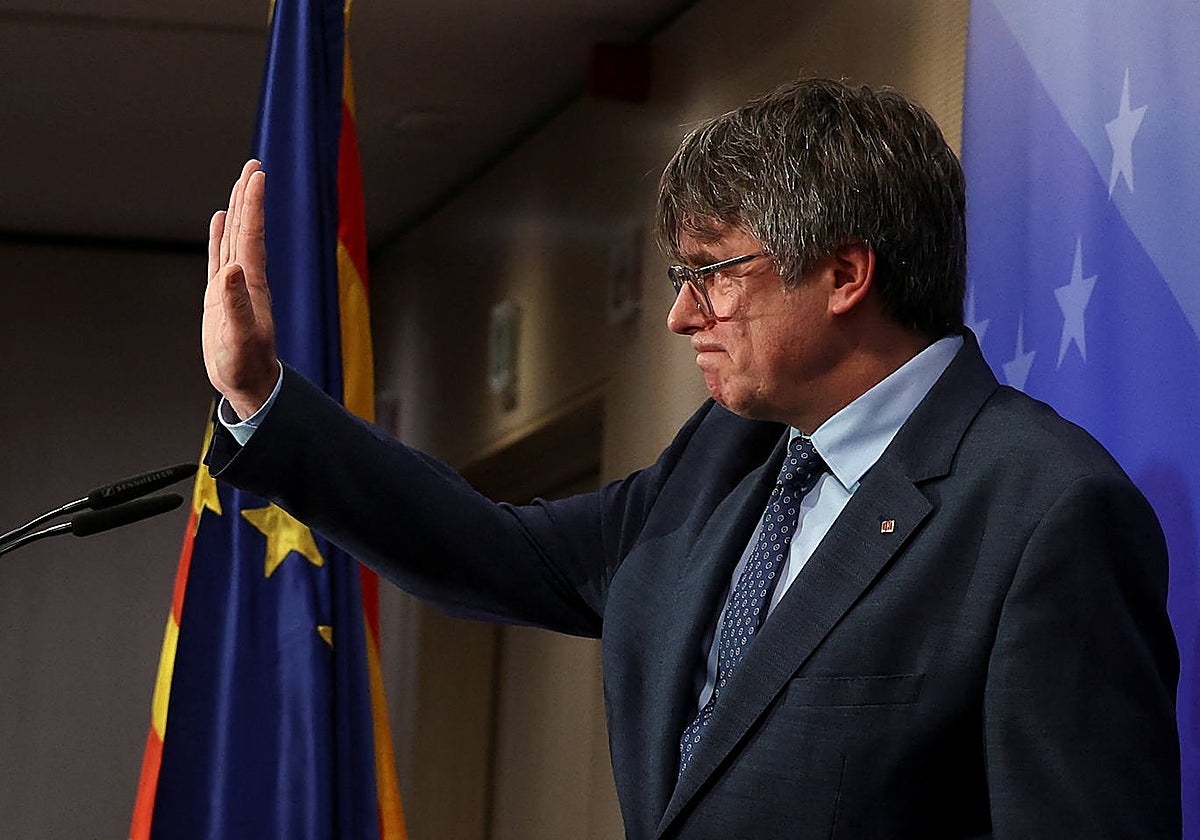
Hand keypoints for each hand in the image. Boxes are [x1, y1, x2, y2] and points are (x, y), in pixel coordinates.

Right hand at [203, 159, 278, 419]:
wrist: (249, 383)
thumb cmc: (245, 363)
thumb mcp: (239, 335)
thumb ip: (235, 303)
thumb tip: (231, 270)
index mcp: (251, 282)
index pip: (252, 235)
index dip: (253, 204)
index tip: (257, 174)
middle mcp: (246, 277)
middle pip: (247, 229)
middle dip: (249, 197)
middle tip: (253, 165)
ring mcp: (234, 284)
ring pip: (235, 238)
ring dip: (238, 210)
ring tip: (240, 183)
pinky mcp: (222, 294)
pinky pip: (220, 256)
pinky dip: (220, 236)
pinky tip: (220, 219)